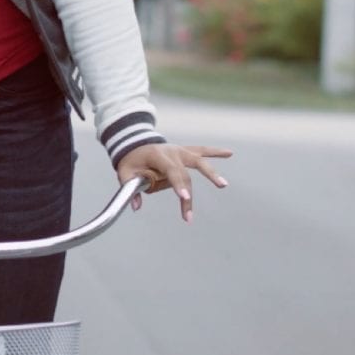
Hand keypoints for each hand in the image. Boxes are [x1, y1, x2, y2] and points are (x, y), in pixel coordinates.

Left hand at [115, 143, 231, 223]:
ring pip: (199, 160)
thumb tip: (136, 206)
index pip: (170, 170)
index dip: (177, 184)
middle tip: (191, 211)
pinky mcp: (186, 151)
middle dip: (189, 192)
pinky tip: (230, 153)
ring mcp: (180, 150)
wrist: (135, 144)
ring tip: (223, 185)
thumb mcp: (125, 173)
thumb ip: (130, 188)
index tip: (184, 197)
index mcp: (157, 155)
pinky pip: (202, 151)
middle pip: (186, 172)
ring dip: (211, 173)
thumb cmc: (131, 161)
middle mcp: (172, 151)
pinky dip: (216, 151)